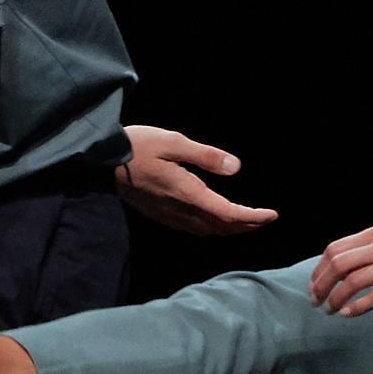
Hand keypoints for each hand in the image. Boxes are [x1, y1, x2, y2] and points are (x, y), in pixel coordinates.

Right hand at [114, 126, 277, 234]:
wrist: (101, 163)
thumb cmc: (137, 146)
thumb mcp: (174, 142)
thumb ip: (206, 156)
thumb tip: (235, 168)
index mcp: (187, 193)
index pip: (228, 213)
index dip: (253, 217)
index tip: (272, 214)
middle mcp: (180, 210)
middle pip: (220, 227)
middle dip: (246, 226)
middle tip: (265, 219)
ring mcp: (168, 215)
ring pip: (206, 231)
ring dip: (228, 229)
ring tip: (245, 221)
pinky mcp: (159, 214)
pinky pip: (191, 228)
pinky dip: (210, 227)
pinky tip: (212, 218)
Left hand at [310, 224, 372, 314]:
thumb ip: (372, 247)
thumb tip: (343, 263)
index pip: (334, 249)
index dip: (319, 269)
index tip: (314, 285)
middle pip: (338, 264)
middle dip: (321, 285)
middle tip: (315, 301)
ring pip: (353, 281)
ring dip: (335, 298)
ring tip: (329, 310)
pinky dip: (356, 307)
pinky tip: (348, 314)